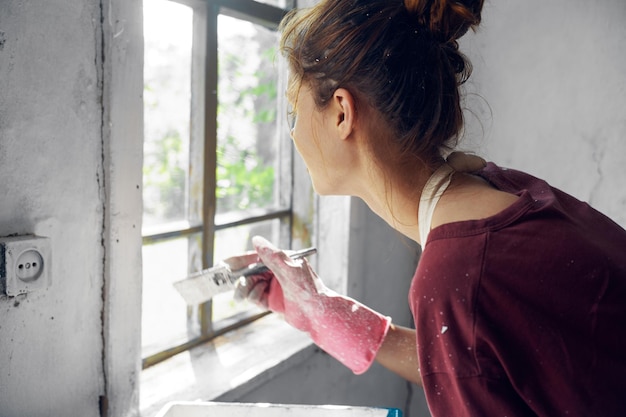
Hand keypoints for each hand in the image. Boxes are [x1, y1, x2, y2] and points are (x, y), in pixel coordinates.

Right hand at [237, 235, 390, 374]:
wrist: (318, 315)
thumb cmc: (308, 289)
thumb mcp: (289, 270)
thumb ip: (272, 256)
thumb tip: (256, 240)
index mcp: (282, 260)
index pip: (257, 257)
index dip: (240, 260)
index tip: (225, 264)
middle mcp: (277, 271)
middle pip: (251, 272)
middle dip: (241, 278)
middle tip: (234, 285)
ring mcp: (274, 286)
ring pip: (251, 285)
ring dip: (245, 289)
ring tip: (241, 296)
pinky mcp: (273, 300)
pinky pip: (256, 297)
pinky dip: (254, 298)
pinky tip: (260, 300)